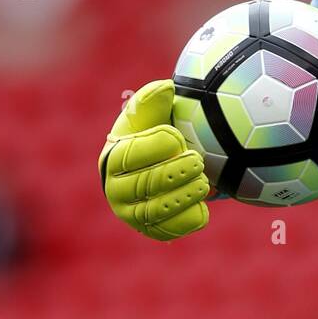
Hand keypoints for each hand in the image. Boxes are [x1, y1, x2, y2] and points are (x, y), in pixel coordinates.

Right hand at [99, 79, 209, 241]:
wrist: (161, 166)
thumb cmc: (155, 133)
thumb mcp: (152, 113)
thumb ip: (154, 100)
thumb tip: (167, 87)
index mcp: (113, 158)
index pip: (129, 155)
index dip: (154, 146)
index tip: (177, 136)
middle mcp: (116, 190)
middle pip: (144, 185)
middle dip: (173, 173)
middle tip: (198, 161)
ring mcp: (132, 214)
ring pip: (156, 211)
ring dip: (183, 197)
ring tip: (204, 183)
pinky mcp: (152, 230)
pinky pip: (168, 230)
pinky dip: (187, 220)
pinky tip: (203, 207)